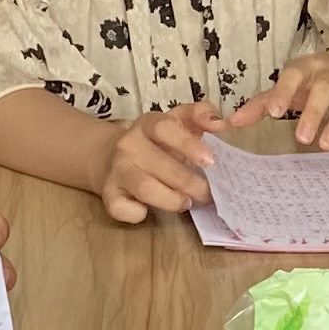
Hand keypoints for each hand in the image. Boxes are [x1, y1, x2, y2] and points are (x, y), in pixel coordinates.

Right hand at [97, 104, 227, 223]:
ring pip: (145, 188)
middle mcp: (128, 145)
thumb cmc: (158, 142)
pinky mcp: (108, 194)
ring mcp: (117, 170)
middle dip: (191, 183)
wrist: (113, 157)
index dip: (188, 144)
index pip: (164, 128)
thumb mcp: (178, 122)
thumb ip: (201, 116)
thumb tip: (220, 123)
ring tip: (187, 202)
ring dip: (171, 200)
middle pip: (160, 165)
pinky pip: (121, 208)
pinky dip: (137, 214)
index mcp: (148, 124)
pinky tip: (148, 211)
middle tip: (207, 193)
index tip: (210, 160)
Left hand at [229, 40, 328, 149]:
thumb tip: (231, 123)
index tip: (274, 113)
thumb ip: (264, 102)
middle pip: (323, 88)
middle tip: (301, 138)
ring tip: (325, 146)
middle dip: (313, 111)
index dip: (284, 91)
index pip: (294, 75)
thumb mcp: (295, 83)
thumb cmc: (321, 76)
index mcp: (308, 68)